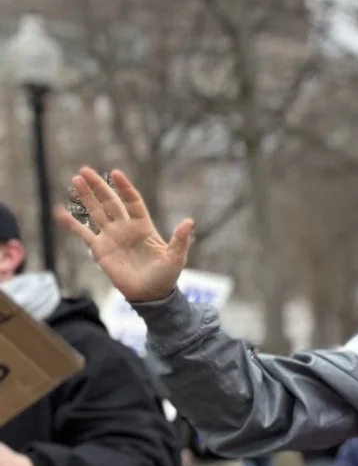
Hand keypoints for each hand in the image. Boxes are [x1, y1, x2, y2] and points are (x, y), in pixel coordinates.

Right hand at [59, 167, 191, 304]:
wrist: (150, 295)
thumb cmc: (166, 275)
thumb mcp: (176, 257)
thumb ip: (180, 239)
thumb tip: (189, 221)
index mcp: (143, 226)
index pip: (132, 201)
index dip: (124, 188)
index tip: (116, 173)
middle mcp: (125, 227)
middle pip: (110, 202)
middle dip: (98, 186)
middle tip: (85, 170)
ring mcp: (111, 237)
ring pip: (95, 212)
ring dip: (85, 197)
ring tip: (76, 180)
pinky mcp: (99, 249)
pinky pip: (83, 233)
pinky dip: (71, 223)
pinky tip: (60, 212)